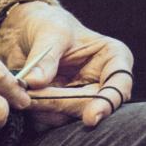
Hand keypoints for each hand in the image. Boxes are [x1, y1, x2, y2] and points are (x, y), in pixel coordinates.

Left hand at [0, 1, 133, 130]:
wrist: (27, 32)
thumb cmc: (48, 24)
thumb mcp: (49, 32)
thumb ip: (45, 58)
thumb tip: (34, 82)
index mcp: (114, 58)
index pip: (120, 85)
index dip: (107, 103)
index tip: (90, 118)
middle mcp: (103, 82)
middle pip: (92, 106)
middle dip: (62, 106)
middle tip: (33, 98)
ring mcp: (83, 98)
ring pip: (71, 117)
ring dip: (46, 111)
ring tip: (24, 93)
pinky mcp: (62, 109)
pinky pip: (53, 121)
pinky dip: (38, 115)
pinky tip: (24, 100)